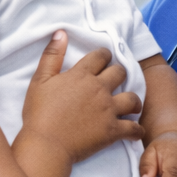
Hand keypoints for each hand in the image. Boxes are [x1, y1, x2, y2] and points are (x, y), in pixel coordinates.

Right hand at [22, 30, 144, 163]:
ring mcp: (108, 109)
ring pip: (133, 98)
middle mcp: (99, 89)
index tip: (104, 60)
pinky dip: (137, 130)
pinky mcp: (113, 130)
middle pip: (120, 73)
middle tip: (116, 80)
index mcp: (81, 75)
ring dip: (134, 101)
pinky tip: (136, 131)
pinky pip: (134, 128)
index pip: (101, 56)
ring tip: (131, 105)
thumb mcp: (40, 80)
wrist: (46, 144)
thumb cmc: (39, 113)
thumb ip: (52, 55)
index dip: (104, 56)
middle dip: (119, 74)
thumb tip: (61, 33)